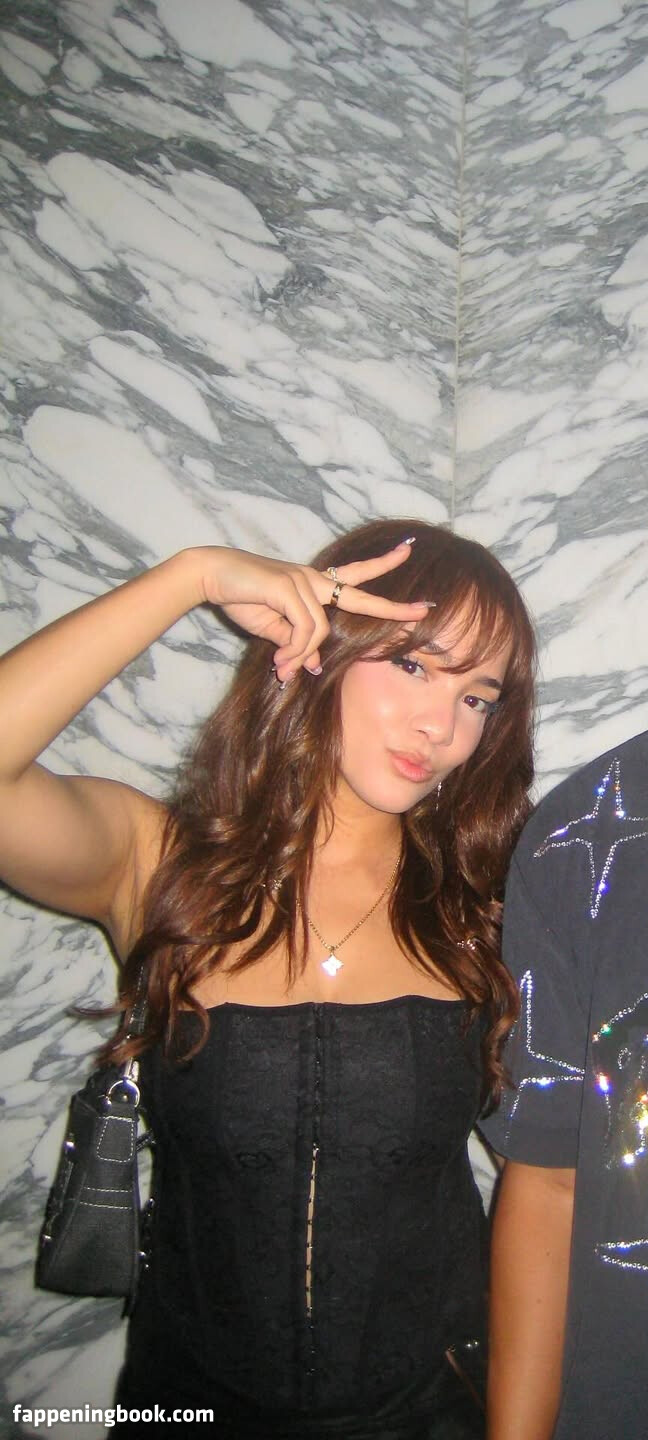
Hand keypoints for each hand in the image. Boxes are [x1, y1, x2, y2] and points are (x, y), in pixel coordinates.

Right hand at [198, 541, 427, 680]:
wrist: (212, 576)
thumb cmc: (242, 598)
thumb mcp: (274, 629)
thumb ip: (296, 642)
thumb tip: (310, 665)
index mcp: (313, 583)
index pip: (355, 575)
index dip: (382, 566)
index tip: (406, 554)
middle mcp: (314, 578)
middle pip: (361, 589)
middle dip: (393, 604)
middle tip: (424, 609)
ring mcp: (303, 580)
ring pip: (320, 630)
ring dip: (299, 655)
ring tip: (281, 669)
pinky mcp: (289, 586)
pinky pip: (304, 630)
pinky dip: (293, 650)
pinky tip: (280, 660)